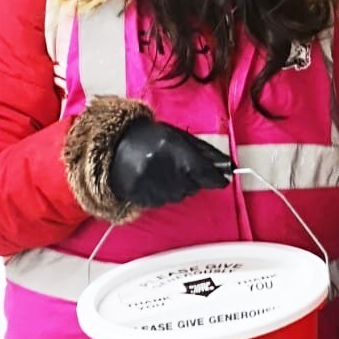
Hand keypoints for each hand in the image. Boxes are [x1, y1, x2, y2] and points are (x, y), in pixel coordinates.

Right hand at [109, 118, 232, 206]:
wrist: (112, 144)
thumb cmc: (149, 137)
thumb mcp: (178, 136)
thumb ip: (203, 151)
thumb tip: (226, 165)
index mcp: (174, 150)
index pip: (204, 172)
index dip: (216, 178)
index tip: (223, 180)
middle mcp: (163, 169)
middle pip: (193, 187)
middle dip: (193, 179)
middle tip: (181, 168)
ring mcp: (150, 185)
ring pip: (178, 196)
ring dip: (178, 187)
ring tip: (164, 172)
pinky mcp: (139, 196)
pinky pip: (161, 202)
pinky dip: (162, 194)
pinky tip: (153, 180)